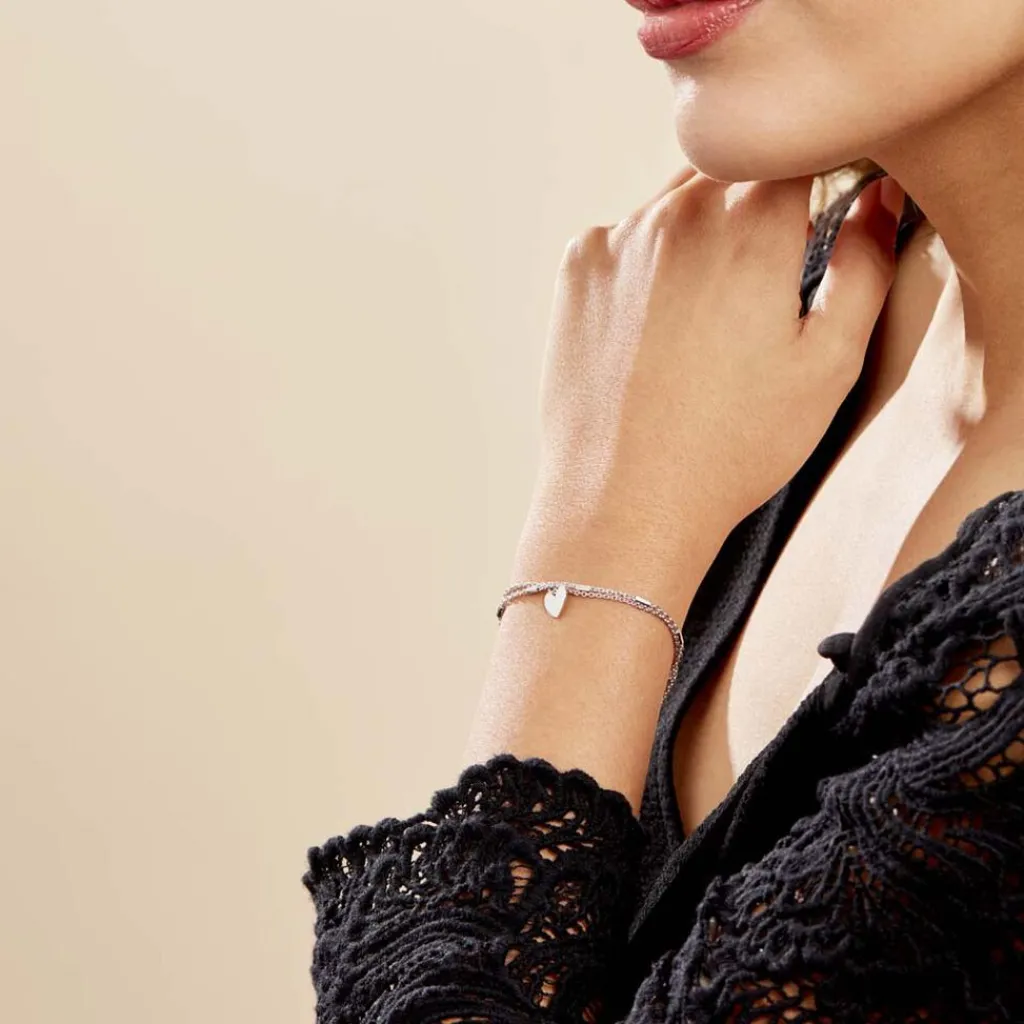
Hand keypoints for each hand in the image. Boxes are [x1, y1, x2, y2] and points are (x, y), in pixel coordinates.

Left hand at [522, 167, 904, 579]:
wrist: (625, 502)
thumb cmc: (730, 448)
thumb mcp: (829, 365)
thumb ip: (865, 265)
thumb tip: (874, 202)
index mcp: (752, 223)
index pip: (801, 154)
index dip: (818, 185)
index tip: (816, 231)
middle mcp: (679, 212)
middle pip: (735, 174)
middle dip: (757, 215)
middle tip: (760, 296)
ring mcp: (618, 237)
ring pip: (677, 204)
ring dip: (701, 239)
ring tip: (706, 324)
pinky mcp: (577, 269)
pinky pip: (625, 239)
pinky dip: (645, 265)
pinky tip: (653, 332)